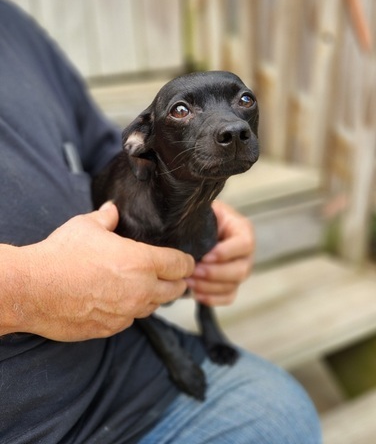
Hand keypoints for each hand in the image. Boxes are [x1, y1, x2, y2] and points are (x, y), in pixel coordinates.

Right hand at [4, 202, 193, 340]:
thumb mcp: (87, 225)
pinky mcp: (110, 329)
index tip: (187, 261)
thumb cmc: (61, 255)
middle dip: (176, 282)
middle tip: (170, 274)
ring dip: (153, 297)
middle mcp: (140, 290)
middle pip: (175, 290)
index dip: (187, 262)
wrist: (34, 289)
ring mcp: (126, 313)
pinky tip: (118, 300)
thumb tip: (113, 209)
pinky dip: (130, 310)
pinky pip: (130, 320)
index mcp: (141, 262)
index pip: (181, 265)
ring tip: (143, 286)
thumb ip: (107, 217)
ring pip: (153, 307)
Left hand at [186, 200, 254, 305]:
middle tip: (193, 271)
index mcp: (242, 230)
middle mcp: (246, 253)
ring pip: (232, 286)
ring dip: (208, 287)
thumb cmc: (203, 216)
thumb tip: (190, 224)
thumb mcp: (207, 209)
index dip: (226, 253)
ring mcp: (240, 270)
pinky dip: (212, 298)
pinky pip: (227, 297)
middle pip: (241, 270)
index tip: (204, 256)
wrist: (199, 227)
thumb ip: (205, 215)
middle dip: (215, 273)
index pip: (244, 244)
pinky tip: (195, 293)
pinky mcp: (231, 284)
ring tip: (188, 281)